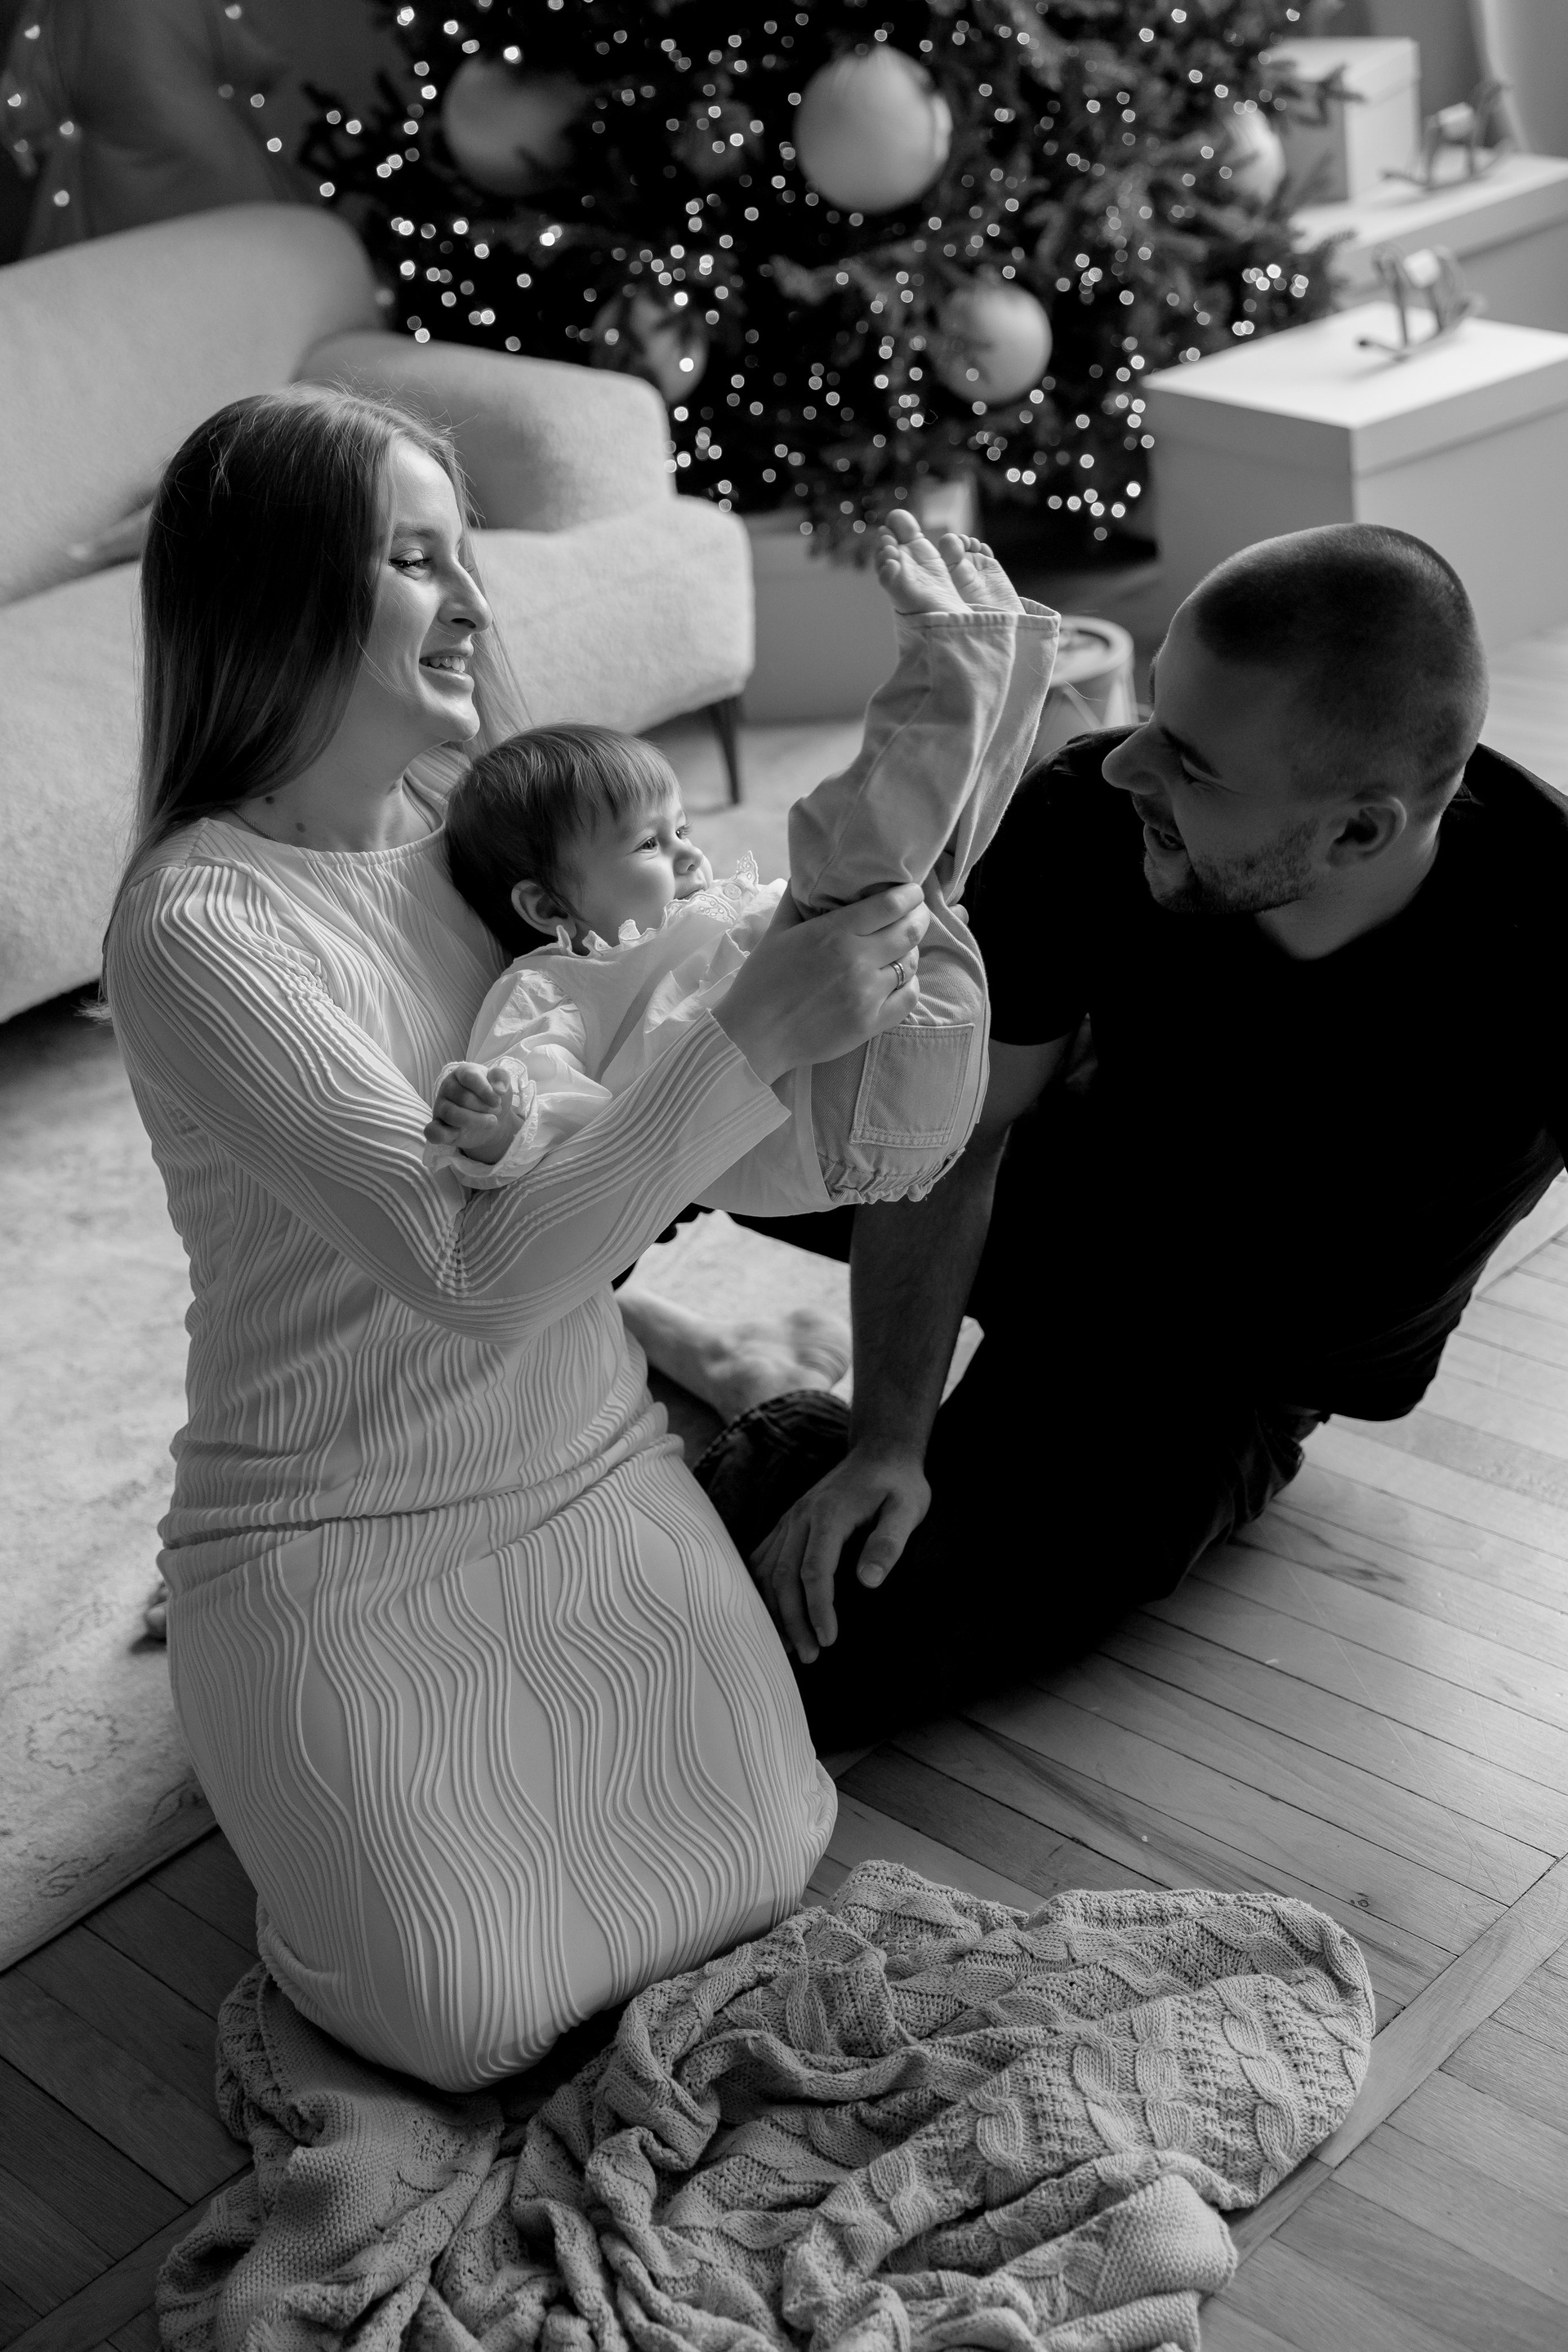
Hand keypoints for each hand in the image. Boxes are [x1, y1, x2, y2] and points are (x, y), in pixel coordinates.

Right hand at [424, 1062, 521, 1162]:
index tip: (498, 1102)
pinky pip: (433, 1132)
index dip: (485, 1090)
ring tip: (490, 1122)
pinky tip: (460, 1133)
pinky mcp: (436, 1126)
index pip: (469, 1077)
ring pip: (451, 1114)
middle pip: (463, 1098)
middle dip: (484, 1108)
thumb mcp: (502, 1085)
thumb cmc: (494, 1099)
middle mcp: (447, 1087)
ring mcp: (440, 1106)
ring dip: (475, 1121)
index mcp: (462, 1073)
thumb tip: (499, 1088)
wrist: (492, 1121)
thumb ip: (502, 1077)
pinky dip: (446, 1135)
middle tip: (496, 1111)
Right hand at [715, 883, 929, 1085]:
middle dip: (918, 917)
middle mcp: (857, 960)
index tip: (911, 892)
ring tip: (902, 947)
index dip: (909, 895)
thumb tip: (810, 874)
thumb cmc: (761, 982)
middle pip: (910, 931)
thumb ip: (797, 901)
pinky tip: (899, 979)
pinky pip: (909, 997)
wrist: (753, 1036)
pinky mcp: (872, 1023)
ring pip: (911, 963)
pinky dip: (910, 983)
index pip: (890, 905)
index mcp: (834, 933)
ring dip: (911, 951)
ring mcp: (868, 994)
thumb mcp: (776, 932)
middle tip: (916, 914)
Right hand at [749, 1443, 930, 1662]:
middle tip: (810, 1656)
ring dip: (774, 1610)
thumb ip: (889, 1543)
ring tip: (789, 1646)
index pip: (815, 1569)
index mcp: (830, 1513)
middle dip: (793, 1620)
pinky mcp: (788, 1523)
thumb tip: (869, 1581)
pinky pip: (762, 1558)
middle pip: (784, 1576)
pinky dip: (762, 1589)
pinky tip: (772, 1614)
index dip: (818, 1608)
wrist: (879, 1451)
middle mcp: (801, 1516)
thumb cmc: (898, 1483)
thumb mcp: (908, 1510)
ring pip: (767, 1570)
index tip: (828, 1640)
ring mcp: (790, 1519)